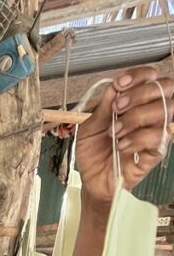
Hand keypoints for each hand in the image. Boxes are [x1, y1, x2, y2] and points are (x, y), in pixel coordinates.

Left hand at [76, 66, 173, 208]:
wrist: (91, 179)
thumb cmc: (93, 152)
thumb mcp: (90, 125)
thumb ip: (103, 105)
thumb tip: (116, 85)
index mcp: (136, 101)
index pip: (151, 77)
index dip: (139, 75)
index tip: (120, 84)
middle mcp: (150, 113)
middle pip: (165, 88)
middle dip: (139, 94)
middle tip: (117, 108)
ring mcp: (156, 131)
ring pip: (165, 110)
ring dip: (136, 118)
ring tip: (116, 132)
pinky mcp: (156, 151)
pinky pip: (158, 137)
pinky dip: (137, 138)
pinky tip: (122, 145)